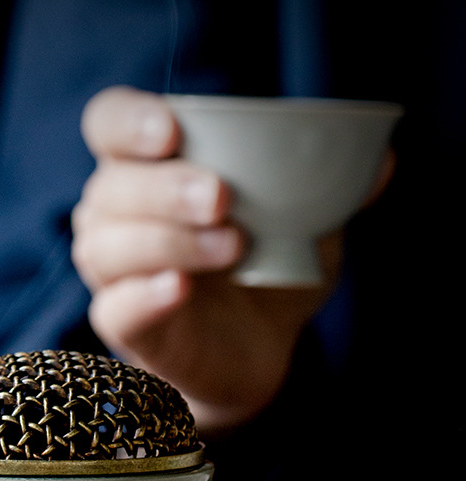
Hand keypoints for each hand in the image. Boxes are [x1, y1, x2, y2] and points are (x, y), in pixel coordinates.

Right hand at [71, 86, 344, 436]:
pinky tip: (179, 288)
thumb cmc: (266, 272)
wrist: (258, 353)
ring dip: (167, 241)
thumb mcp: (304, 225)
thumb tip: (380, 161)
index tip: (174, 132)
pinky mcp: (124, 324)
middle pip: (110, 187)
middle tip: (222, 198)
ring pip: (105, 246)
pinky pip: (115, 307)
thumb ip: (327, 192)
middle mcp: (115, 216)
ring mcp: (112, 273)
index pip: (110, 125)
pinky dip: (144, 295)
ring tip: (231, 248)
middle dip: (163, 189)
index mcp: (149, 171)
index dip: (129, 122)